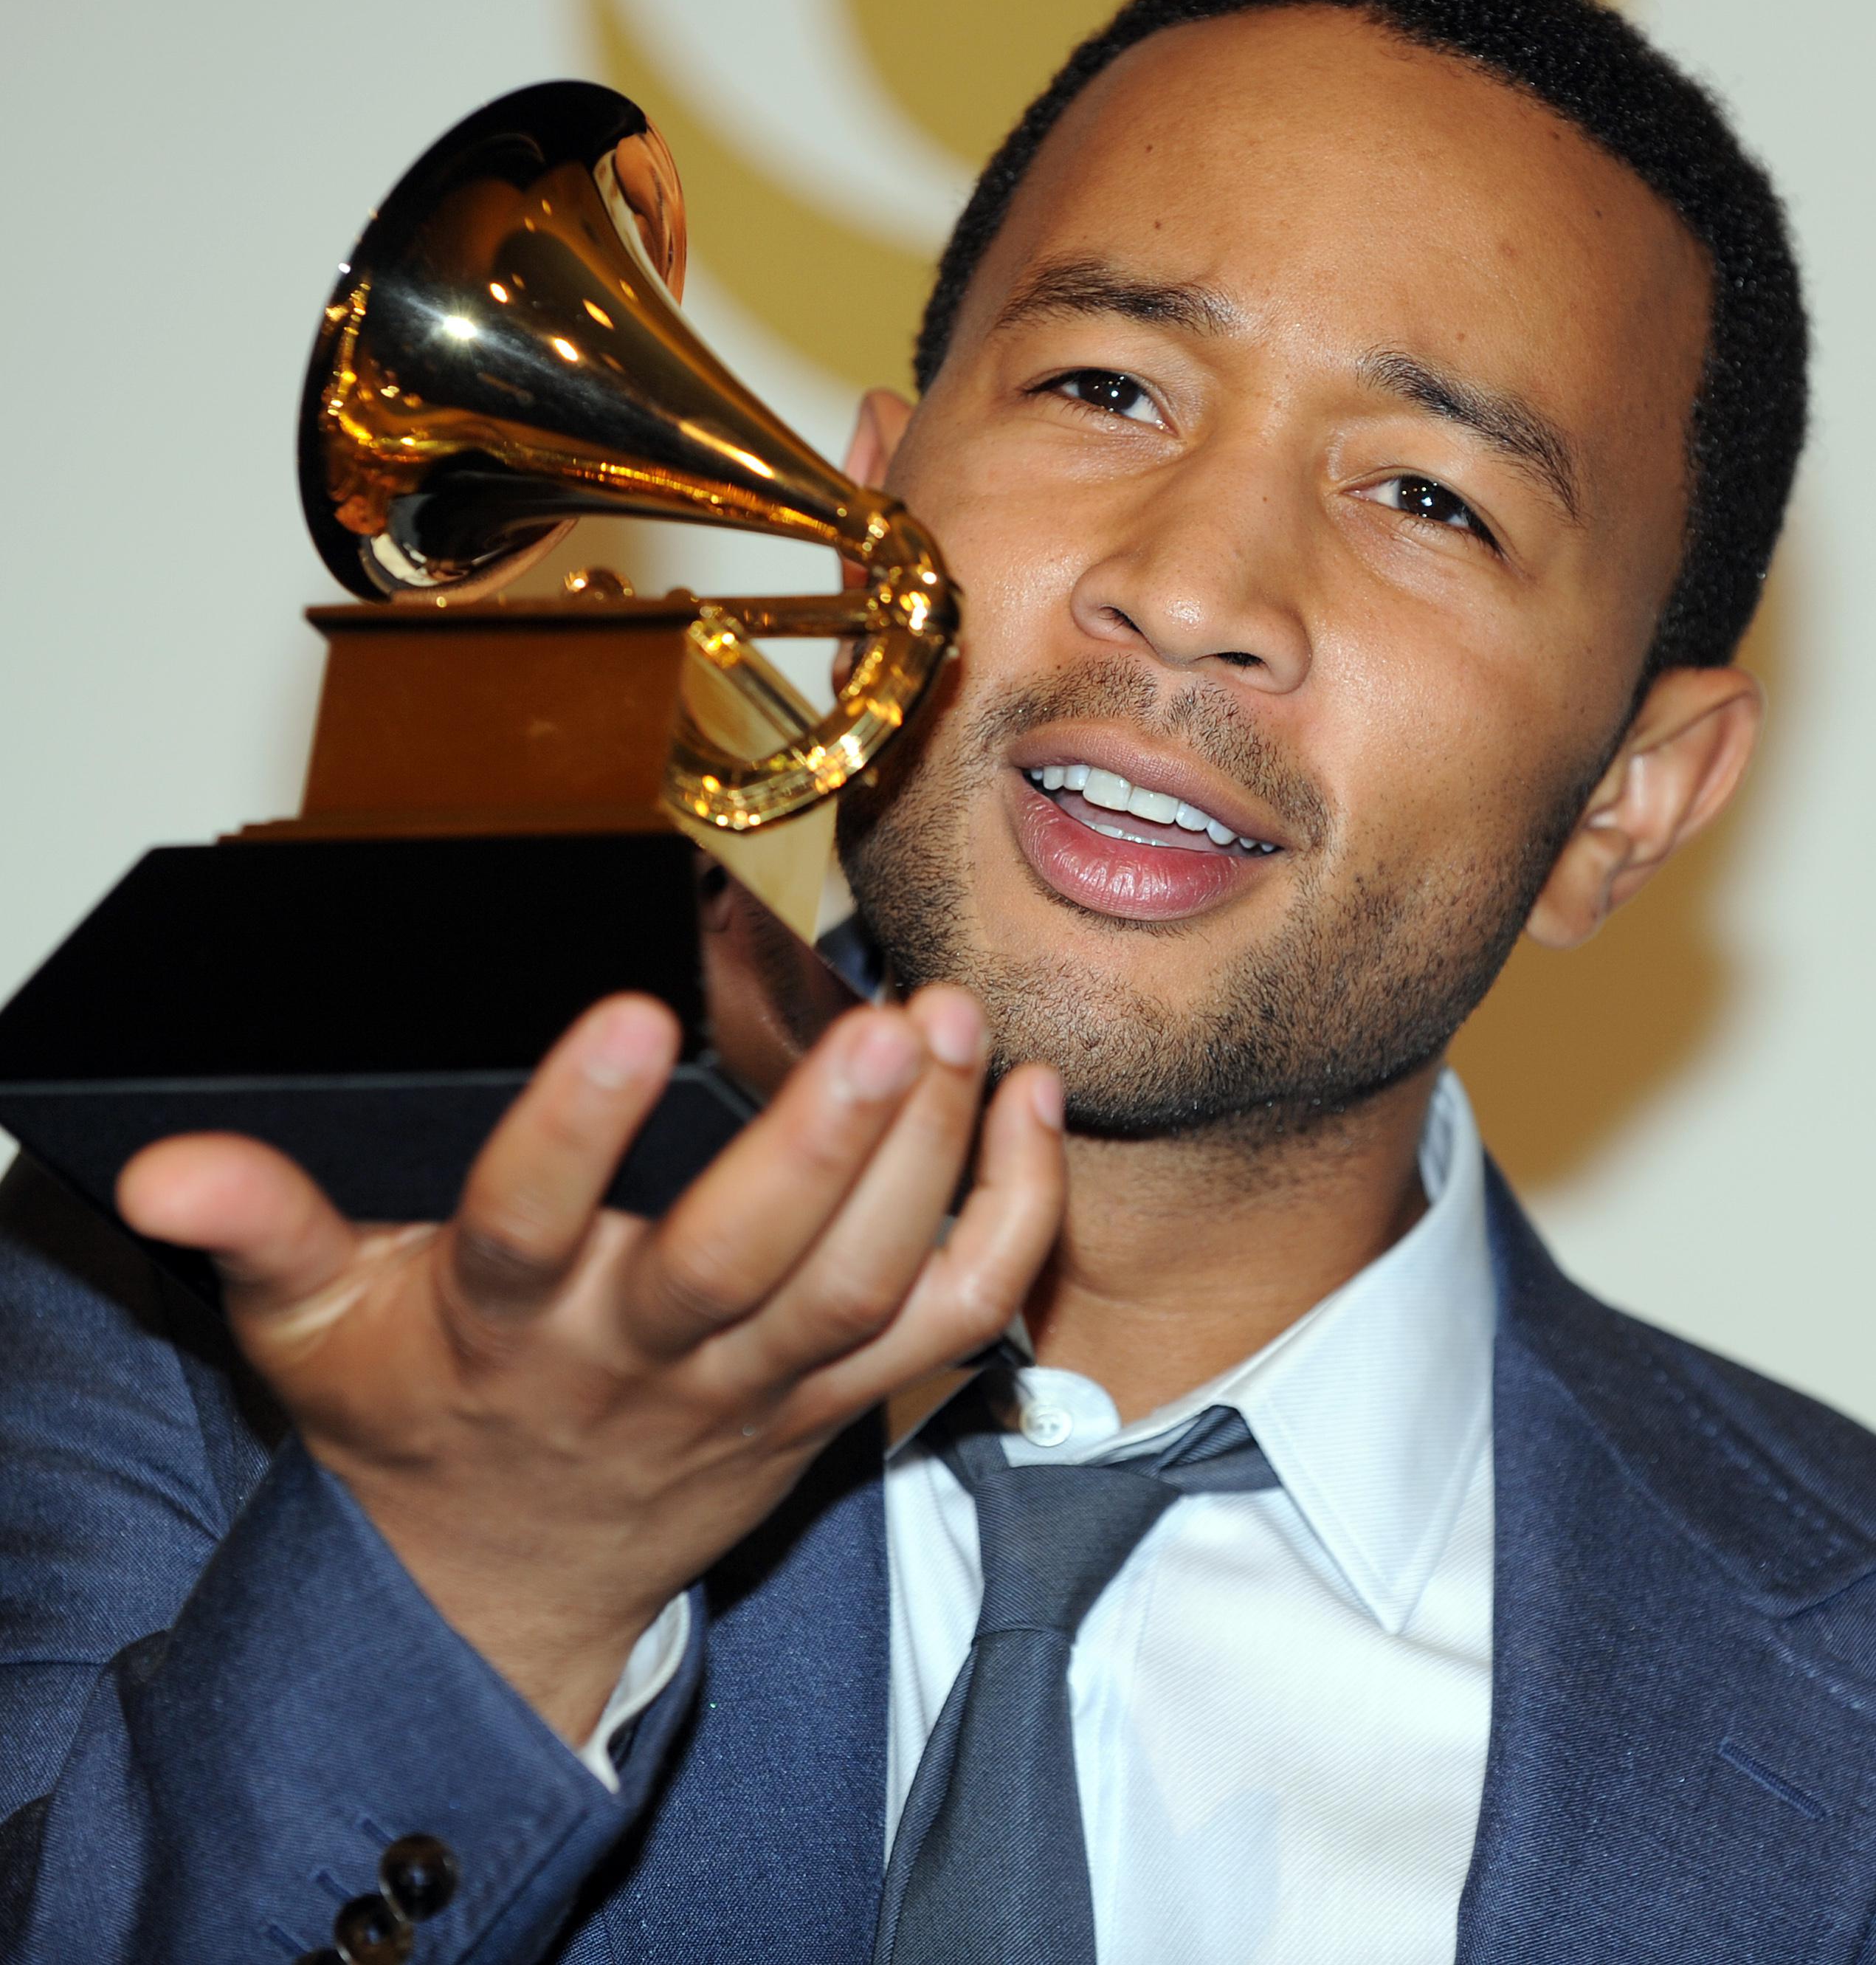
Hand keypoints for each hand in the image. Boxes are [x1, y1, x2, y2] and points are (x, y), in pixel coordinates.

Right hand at [117, 987, 1063, 1740]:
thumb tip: (168, 1165)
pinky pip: (949, 1325)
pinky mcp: (837, 1405)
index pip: (532, 1223)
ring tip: (955, 1030)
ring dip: (931, 1165)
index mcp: (512, 1324)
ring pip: (867, 1291)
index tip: (624, 1014)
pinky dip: (1009, 1225)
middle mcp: (649, 1360)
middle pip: (749, 1268)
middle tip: (883, 1024)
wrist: (514, 1581)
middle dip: (823, 1150)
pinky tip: (1028, 1109)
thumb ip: (260, 1232)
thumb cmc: (422, 1420)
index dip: (573, 1127)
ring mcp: (761, 1390)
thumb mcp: (310, 1330)